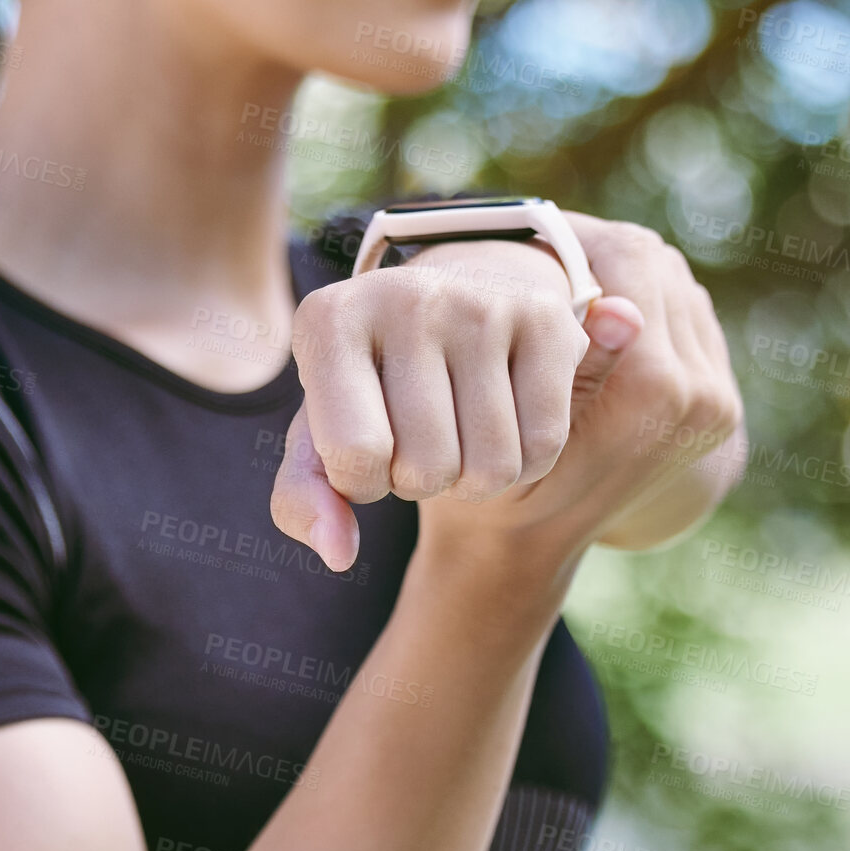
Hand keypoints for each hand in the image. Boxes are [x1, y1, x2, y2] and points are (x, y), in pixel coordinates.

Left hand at [268, 236, 625, 573]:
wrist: (448, 308)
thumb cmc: (371, 388)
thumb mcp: (319, 434)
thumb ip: (304, 498)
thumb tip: (340, 554)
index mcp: (329, 321)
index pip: (353, 454)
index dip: (362, 482)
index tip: (365, 449)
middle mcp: (404, 297)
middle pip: (426, 468)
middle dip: (420, 481)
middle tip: (418, 439)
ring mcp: (480, 302)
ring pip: (491, 467)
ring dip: (473, 480)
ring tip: (456, 433)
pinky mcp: (545, 317)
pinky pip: (543, 445)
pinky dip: (524, 463)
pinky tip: (501, 425)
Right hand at [414, 216, 744, 560]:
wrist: (530, 548)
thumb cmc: (495, 482)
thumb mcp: (511, 420)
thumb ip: (567, 361)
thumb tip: (622, 309)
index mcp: (657, 394)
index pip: (632, 260)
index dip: (577, 233)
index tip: (529, 228)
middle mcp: (704, 395)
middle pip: (659, 265)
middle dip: (600, 247)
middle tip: (541, 244)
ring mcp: (720, 398)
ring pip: (676, 281)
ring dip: (623, 270)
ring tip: (561, 275)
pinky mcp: (721, 399)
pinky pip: (686, 311)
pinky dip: (643, 298)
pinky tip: (590, 311)